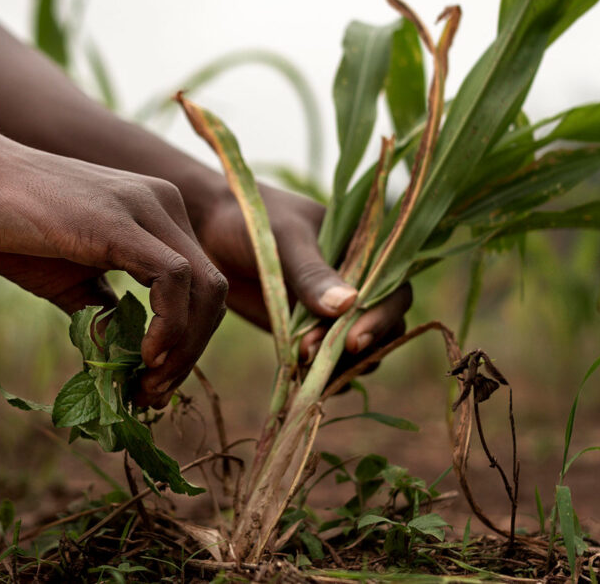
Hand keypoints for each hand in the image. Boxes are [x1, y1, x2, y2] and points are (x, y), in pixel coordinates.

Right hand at [0, 129, 227, 407]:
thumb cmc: (11, 223)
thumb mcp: (68, 279)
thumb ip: (101, 314)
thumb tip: (123, 364)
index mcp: (158, 216)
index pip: (200, 286)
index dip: (187, 342)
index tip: (153, 382)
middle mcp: (164, 205)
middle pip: (212, 291)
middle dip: (191, 352)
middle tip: (153, 393)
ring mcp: (146, 208)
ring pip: (204, 287)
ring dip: (184, 348)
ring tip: (147, 384)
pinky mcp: (120, 222)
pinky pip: (173, 278)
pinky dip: (170, 325)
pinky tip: (143, 355)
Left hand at [195, 182, 411, 383]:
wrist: (208, 234)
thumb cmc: (251, 222)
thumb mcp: (283, 240)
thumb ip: (311, 272)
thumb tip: (349, 304)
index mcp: (363, 250)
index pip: (391, 288)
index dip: (381, 317)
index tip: (353, 338)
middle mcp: (355, 282)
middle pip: (384, 325)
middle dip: (361, 345)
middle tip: (323, 354)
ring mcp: (332, 310)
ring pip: (359, 348)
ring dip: (342, 364)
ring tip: (305, 363)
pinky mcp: (308, 331)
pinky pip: (328, 360)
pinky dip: (323, 374)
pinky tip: (301, 378)